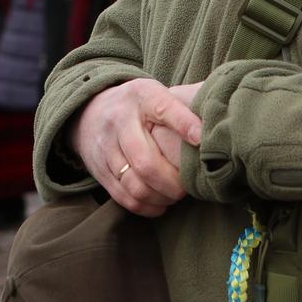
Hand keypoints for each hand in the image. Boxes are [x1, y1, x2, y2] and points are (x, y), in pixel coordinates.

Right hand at [70, 78, 203, 217]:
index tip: (201, 141)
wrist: (89, 112)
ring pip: (134, 184)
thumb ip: (181, 108)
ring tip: (175, 196)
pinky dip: (145, 206)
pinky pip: (123, 196)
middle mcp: (119, 120)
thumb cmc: (138, 106)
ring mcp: (105, 146)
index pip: (163, 108)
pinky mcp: (99, 169)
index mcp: (141, 96)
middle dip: (173, 182)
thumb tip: (213, 130)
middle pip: (146, 162)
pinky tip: (160, 205)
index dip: (184, 125)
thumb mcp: (156, 94)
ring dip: (160, 197)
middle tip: (188, 187)